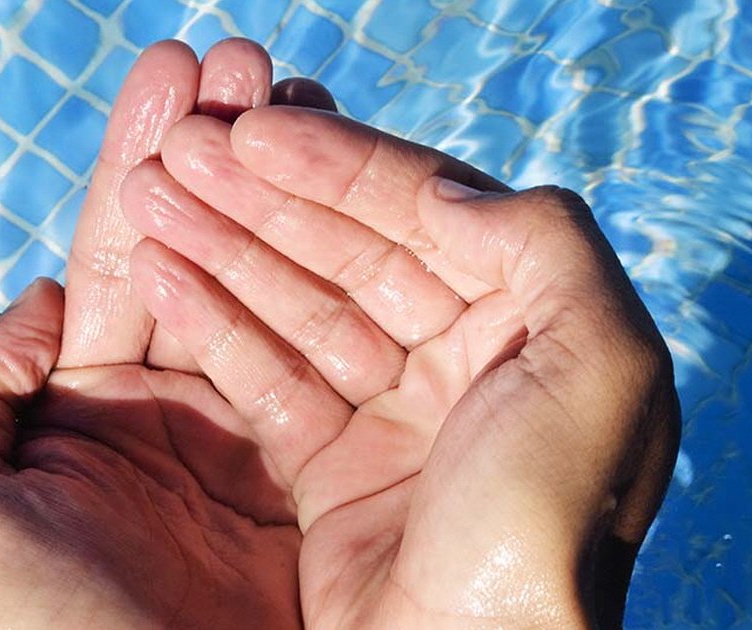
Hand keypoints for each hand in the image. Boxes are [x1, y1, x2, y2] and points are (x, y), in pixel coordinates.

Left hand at [0, 40, 326, 627]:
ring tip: (298, 95)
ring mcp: (251, 432)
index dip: (141, 164)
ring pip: (269, 286)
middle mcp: (172, 405)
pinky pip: (326, 358)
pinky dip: (334, 279)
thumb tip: (43, 301)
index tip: (174, 74)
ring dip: (283, 191)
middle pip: (200, 250)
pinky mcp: (317, 469)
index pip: (115, 257)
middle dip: (221, 150)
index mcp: (84, 402)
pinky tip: (351, 202)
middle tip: (249, 57)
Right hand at [123, 106, 679, 627]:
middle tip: (179, 154)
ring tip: (148, 196)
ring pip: (299, 310)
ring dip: (224, 249)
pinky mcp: (336, 477)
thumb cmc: (545, 529)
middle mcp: (470, 368)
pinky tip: (161, 274)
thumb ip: (549, 244)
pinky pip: (267, 382)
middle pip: (351, 254)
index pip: (428, 217)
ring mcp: (398, 422)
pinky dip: (215, 328)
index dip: (340, 165)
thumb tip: (446, 190)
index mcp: (537, 332)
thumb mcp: (603, 365)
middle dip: (264, 198)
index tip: (254, 132)